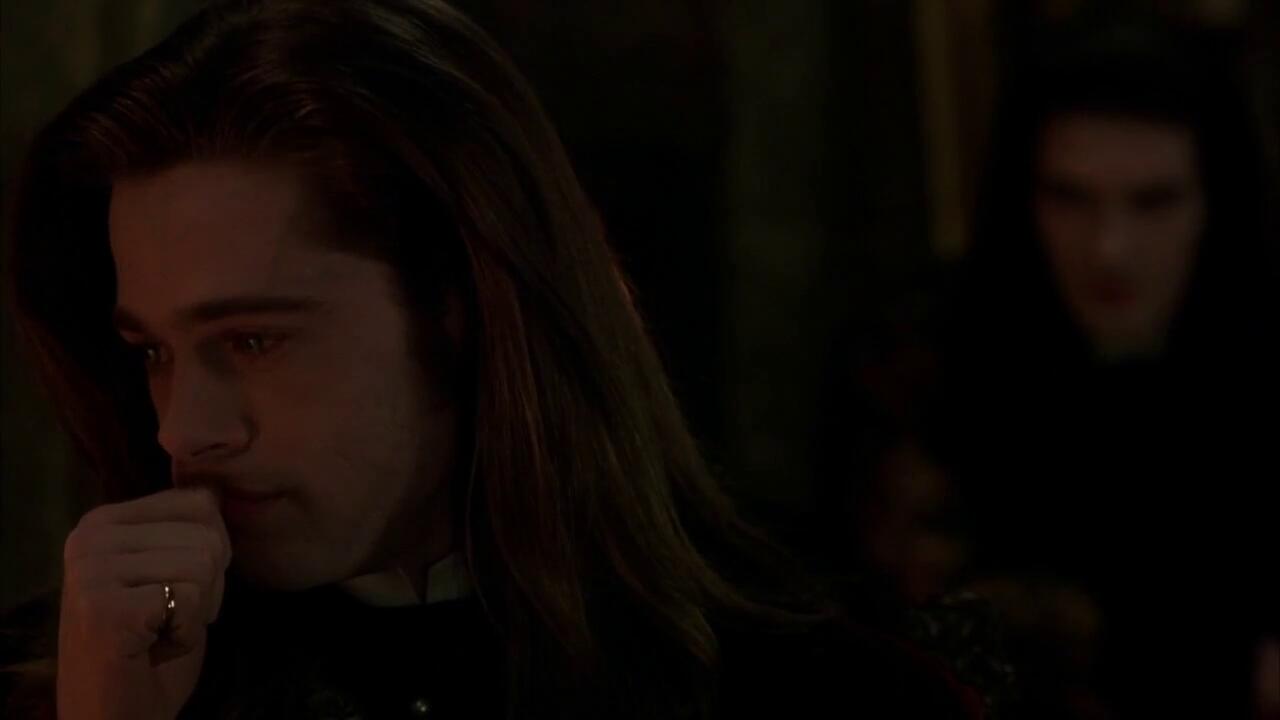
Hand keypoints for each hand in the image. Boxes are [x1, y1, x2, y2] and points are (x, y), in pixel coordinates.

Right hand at [57, 487, 230, 719]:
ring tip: (159, 630)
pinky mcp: (103, 608)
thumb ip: (184, 528)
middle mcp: (89, 538)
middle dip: (209, 585)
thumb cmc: (152, 643)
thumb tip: (218, 486)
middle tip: (168, 617)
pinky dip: (186, 632)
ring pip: (204, 563)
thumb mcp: (167, 569)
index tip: (177, 587)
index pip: (201, 501)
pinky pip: (191, 597)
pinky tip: (152, 646)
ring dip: (198, 610)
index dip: (213, 552)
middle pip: (208, 533)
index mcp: (103, 520)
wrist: (117, 714)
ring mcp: (91, 572)